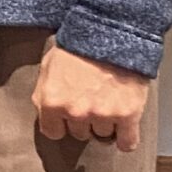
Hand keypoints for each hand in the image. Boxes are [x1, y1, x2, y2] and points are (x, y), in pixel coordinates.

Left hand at [33, 43, 149, 151]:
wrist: (111, 29)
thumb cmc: (79, 43)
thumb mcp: (49, 64)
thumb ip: (44, 91)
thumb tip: (46, 110)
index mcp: (52, 101)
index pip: (53, 132)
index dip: (61, 124)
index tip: (67, 117)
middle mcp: (75, 112)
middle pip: (79, 133)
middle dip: (84, 119)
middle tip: (91, 100)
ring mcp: (102, 115)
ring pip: (102, 135)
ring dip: (105, 123)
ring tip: (109, 102)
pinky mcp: (127, 114)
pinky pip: (127, 142)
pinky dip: (127, 140)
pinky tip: (125, 132)